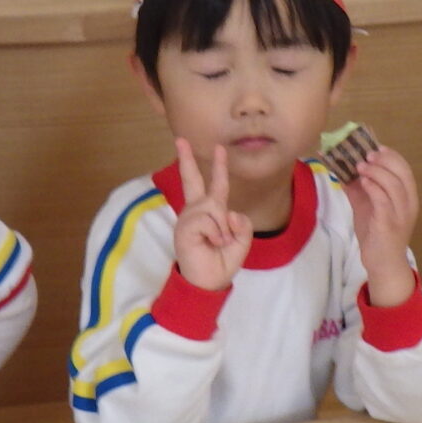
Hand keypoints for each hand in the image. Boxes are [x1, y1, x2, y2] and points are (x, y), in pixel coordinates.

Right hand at [171, 138, 253, 292]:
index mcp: (209, 213)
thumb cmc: (221, 262)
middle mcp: (196, 211)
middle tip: (180, 139)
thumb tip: (228, 212)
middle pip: (192, 180)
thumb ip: (241, 222)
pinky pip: (209, 220)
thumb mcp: (241, 240)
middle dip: (187, 159)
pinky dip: (216, 233)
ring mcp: (188, 218)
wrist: (208, 282)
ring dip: (223, 228)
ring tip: (218, 242)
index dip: (218, 167)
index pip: (215, 186)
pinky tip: (211, 244)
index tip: (219, 148)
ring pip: (214, 206)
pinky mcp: (185, 227)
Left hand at [346, 145, 421, 306]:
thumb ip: (359, 188)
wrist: (382, 263)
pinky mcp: (389, 224)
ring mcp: (401, 214)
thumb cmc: (376, 234)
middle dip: (384, 159)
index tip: (375, 147)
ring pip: (394, 184)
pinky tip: (363, 182)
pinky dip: (373, 187)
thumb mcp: (367, 206)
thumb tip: (342, 168)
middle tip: (366, 154)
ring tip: (360, 166)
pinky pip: (384, 201)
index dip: (391, 155)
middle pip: (402, 172)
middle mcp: (409, 203)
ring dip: (376, 171)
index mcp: (408, 197)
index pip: (405, 169)